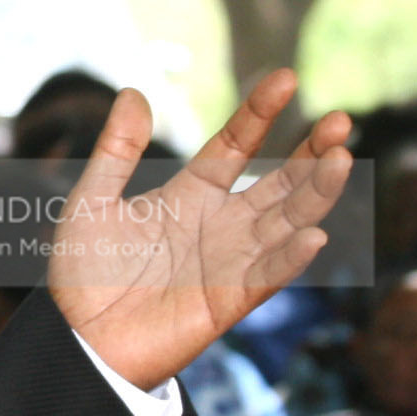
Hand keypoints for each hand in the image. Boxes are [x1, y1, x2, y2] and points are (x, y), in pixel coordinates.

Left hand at [48, 69, 351, 386]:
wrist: (76, 339)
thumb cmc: (84, 273)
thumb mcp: (93, 201)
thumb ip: (116, 150)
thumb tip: (135, 91)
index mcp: (191, 195)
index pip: (236, 145)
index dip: (259, 113)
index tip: (285, 77)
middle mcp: (221, 224)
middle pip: (279, 181)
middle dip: (311, 152)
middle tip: (340, 120)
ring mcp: (230, 261)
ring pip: (286, 222)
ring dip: (315, 194)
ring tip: (340, 159)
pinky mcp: (228, 301)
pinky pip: (267, 275)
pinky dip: (290, 256)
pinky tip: (313, 233)